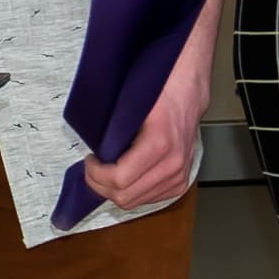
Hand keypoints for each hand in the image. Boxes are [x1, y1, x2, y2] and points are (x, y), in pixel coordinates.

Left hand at [81, 0, 217, 212]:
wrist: (190, 78)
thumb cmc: (159, 82)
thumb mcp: (130, 100)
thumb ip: (112, 127)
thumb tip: (89, 145)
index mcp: (161, 143)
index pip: (120, 179)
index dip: (95, 174)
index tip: (89, 158)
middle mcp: (175, 162)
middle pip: (125, 196)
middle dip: (101, 184)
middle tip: (92, 166)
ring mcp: (182, 172)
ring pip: (137, 201)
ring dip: (116, 190)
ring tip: (107, 170)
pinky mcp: (183, 177)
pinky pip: (153, 198)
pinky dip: (134, 192)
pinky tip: (126, 175)